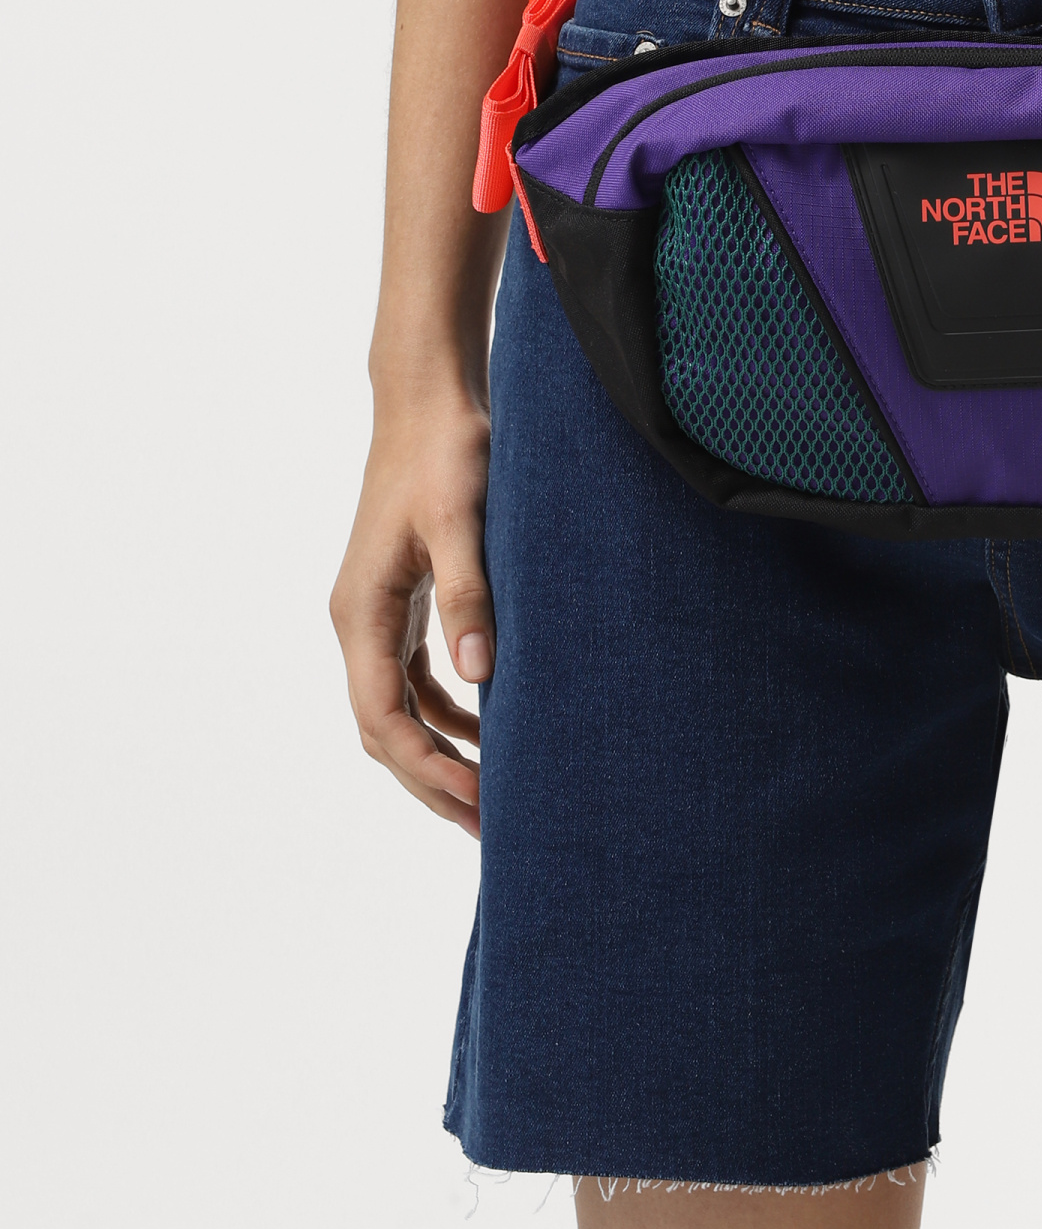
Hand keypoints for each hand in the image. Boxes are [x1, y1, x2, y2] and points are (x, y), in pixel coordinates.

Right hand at [331, 397, 495, 833]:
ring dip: (440, 757)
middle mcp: (358, 622)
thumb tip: (482, 674)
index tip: (479, 801)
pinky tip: (491, 733)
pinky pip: (416, 681)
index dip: (427, 771)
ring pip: (399, 712)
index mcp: (361, 613)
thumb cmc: (447, 452)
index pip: (383, 721)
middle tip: (493, 829)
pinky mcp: (403, 601)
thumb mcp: (462, 521)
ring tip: (495, 798)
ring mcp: (376, 614)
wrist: (429, 399)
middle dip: (433, 783)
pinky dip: (448, 716)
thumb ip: (469, 594)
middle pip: (385, 732)